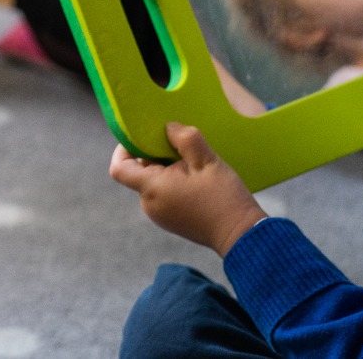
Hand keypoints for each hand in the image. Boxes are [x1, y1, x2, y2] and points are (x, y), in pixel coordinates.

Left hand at [109, 122, 266, 256]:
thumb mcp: (206, 160)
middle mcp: (149, 205)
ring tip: (190, 161)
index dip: (124, 148)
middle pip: (138, 172)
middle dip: (152, 154)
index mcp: (152, 189)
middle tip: (176, 143)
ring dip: (165, 168)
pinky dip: (173, 181)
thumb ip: (184, 138)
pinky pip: (163, 194)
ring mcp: (160, 215)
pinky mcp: (172, 220)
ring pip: (152, 182)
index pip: (119, 167)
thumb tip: (167, 127)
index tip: (142, 136)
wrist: (242, 235)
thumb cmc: (223, 197)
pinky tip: (195, 177)